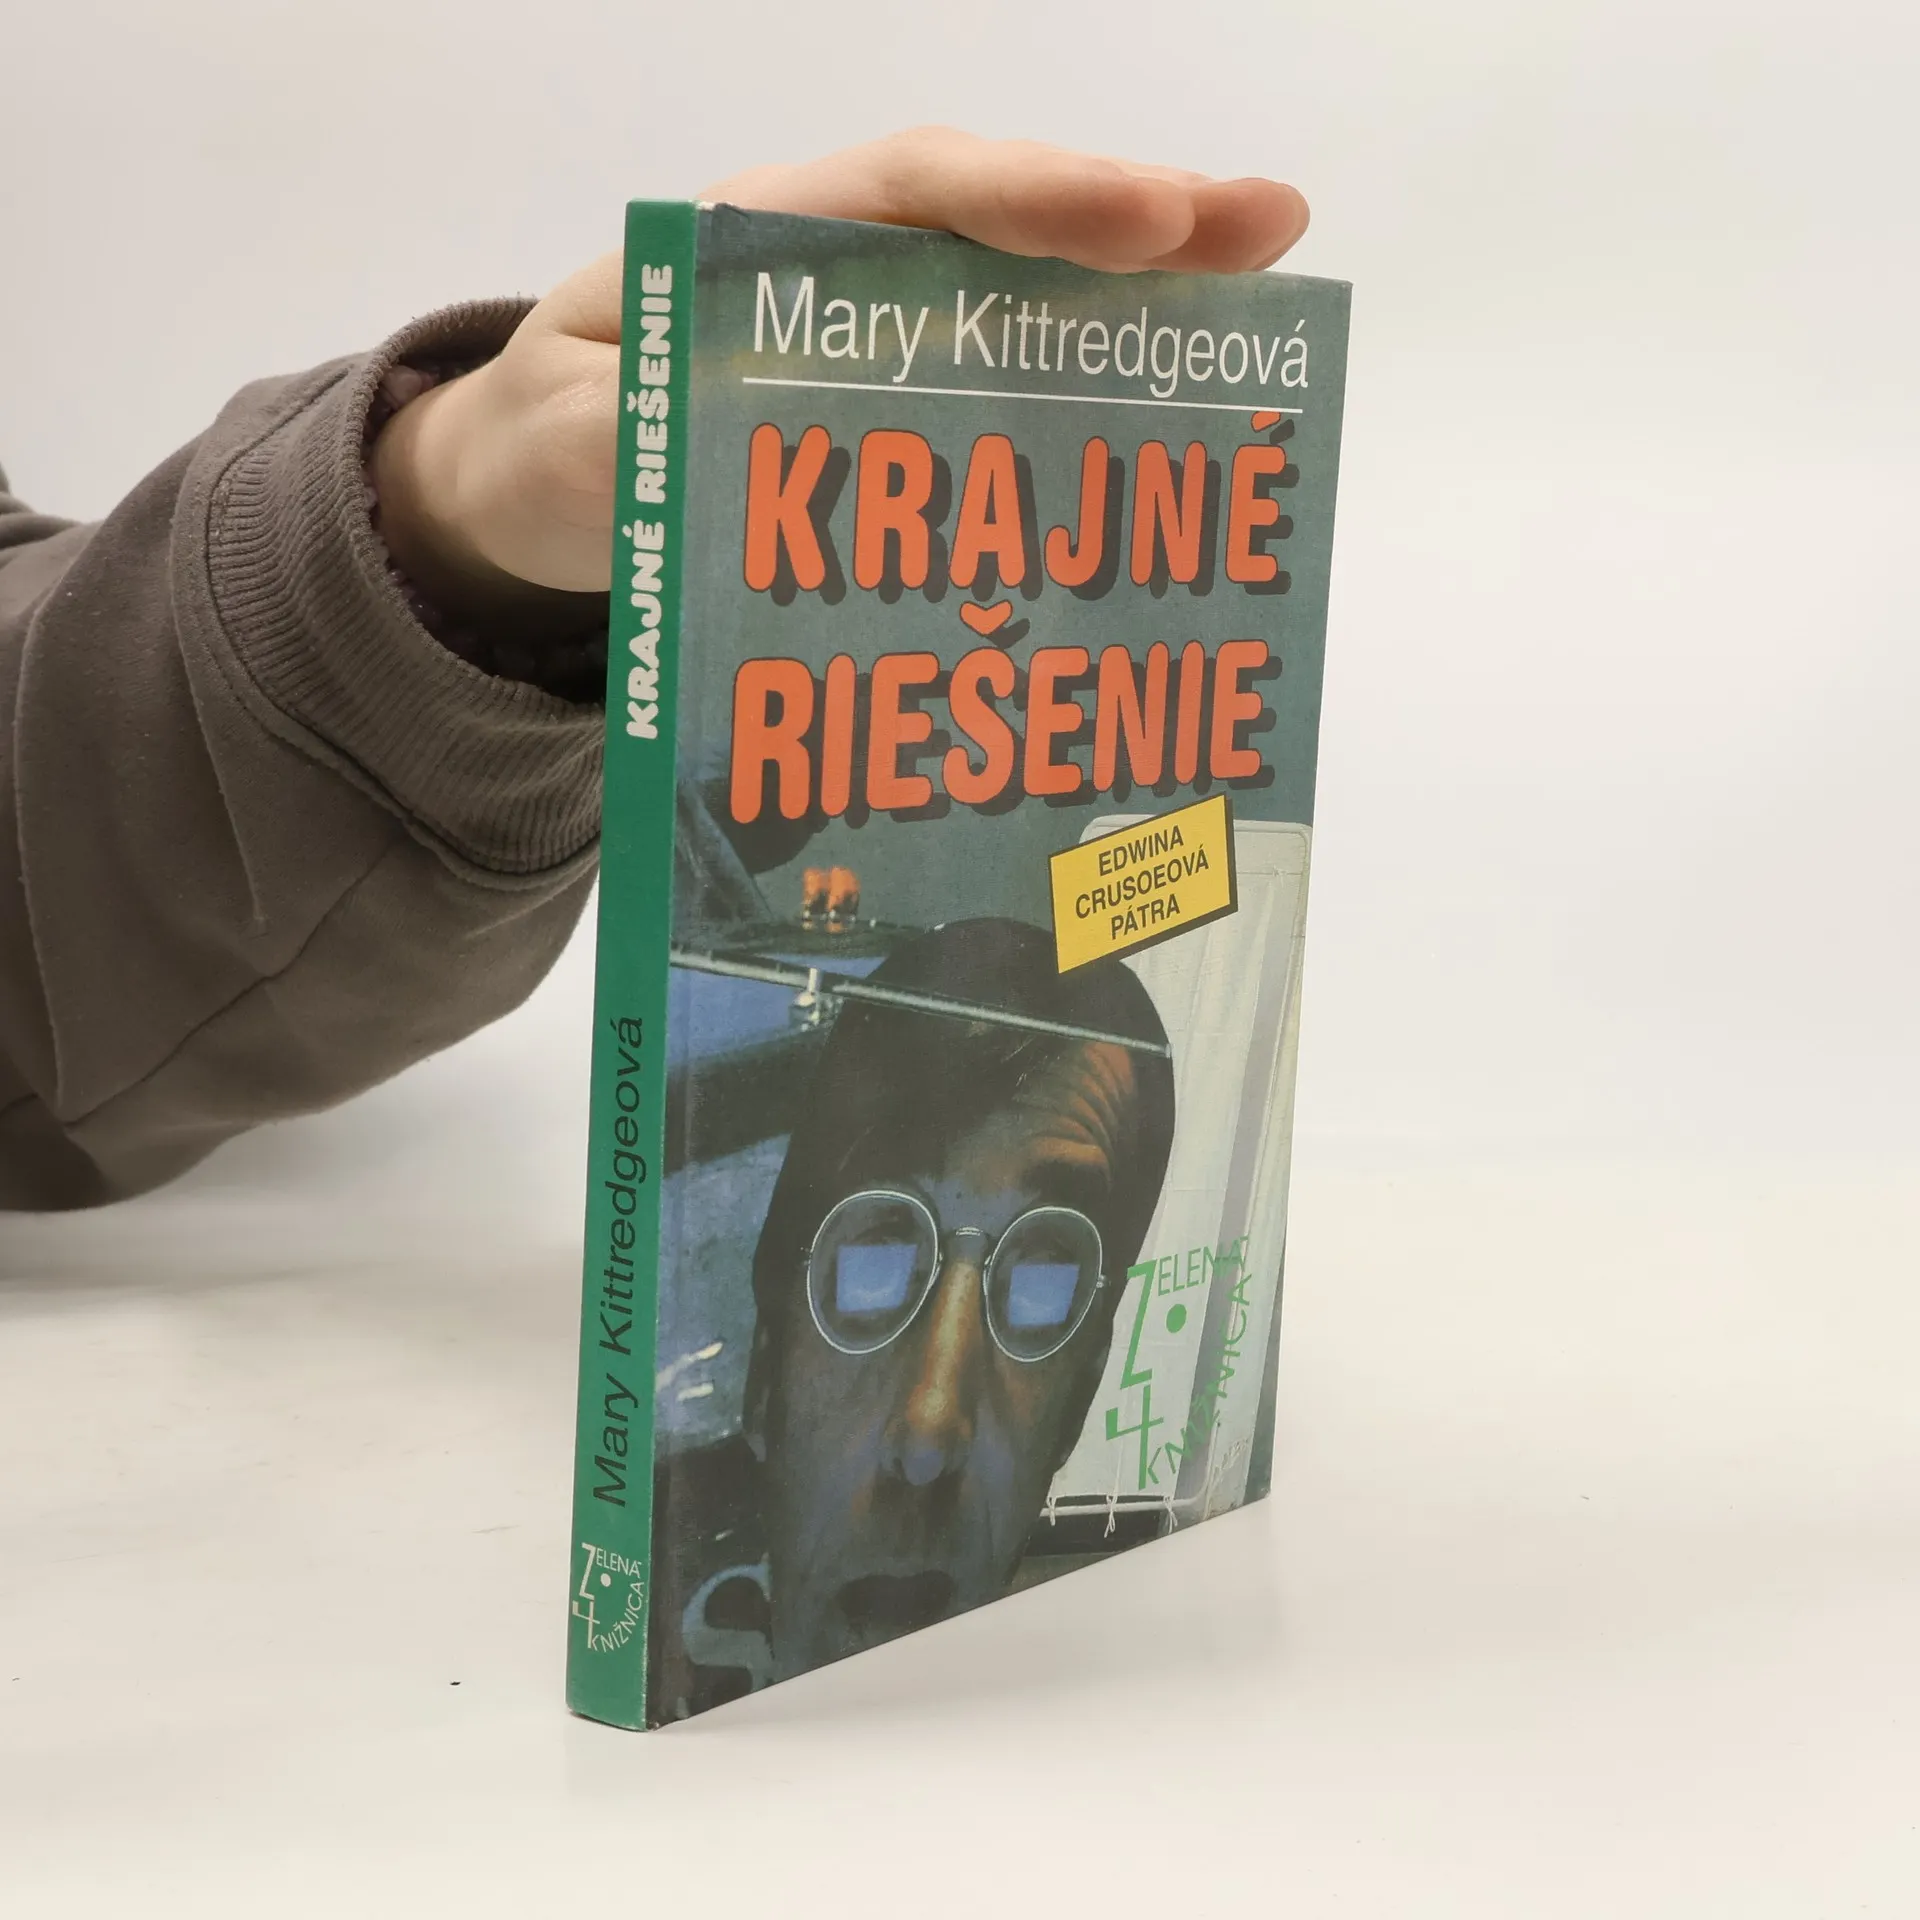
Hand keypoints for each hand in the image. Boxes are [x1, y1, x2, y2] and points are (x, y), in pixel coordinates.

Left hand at [371, 129, 1309, 627]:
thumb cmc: (555, 436)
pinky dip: (1092, 397)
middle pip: (1003, 225)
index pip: (912, 190)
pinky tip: (1173, 428)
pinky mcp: (899, 410)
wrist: (540, 483)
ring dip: (1144, 303)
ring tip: (1264, 307)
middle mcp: (843, 270)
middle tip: (1272, 229)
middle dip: (1137, 223)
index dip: (1034, 201)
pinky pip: (1006, 388)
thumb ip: (619, 431)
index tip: (1146, 221)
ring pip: (1026, 301)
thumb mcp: (559, 435)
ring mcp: (881, 340)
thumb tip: (700, 442)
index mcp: (762, 239)